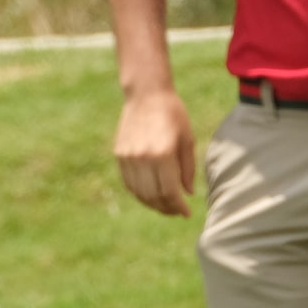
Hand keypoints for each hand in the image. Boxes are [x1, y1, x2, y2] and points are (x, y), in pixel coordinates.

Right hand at [113, 88, 196, 215]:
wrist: (146, 93)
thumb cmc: (172, 114)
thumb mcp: (187, 139)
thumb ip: (187, 169)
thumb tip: (187, 193)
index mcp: (162, 153)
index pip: (170, 191)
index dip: (179, 207)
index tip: (187, 213)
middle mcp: (142, 157)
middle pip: (153, 196)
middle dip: (167, 208)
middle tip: (177, 211)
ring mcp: (128, 157)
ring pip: (139, 192)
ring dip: (153, 204)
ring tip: (165, 206)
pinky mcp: (120, 154)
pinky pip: (129, 183)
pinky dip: (140, 193)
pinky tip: (151, 194)